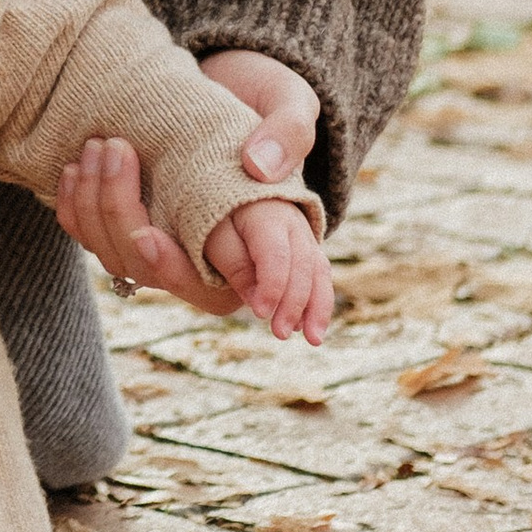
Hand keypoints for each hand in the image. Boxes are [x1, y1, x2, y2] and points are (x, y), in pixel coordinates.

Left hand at [53, 48, 322, 308]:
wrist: (229, 78)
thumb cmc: (267, 93)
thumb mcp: (290, 98)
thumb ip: (289, 131)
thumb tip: (258, 166)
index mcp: (258, 239)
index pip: (214, 286)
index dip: (176, 269)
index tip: (145, 236)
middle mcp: (212, 253)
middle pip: (154, 272)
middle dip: (121, 217)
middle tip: (116, 150)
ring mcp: (171, 242)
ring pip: (118, 256)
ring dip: (95, 204)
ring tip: (97, 144)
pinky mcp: (136, 223)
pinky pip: (93, 239)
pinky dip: (76, 209)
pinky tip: (72, 168)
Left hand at [203, 196, 333, 342]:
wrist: (227, 191)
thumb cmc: (213, 218)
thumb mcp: (211, 235)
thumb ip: (233, 264)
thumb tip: (255, 300)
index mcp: (266, 214)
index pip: (275, 254)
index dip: (271, 286)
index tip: (259, 313)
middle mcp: (292, 223)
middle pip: (301, 265)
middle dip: (294, 303)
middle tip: (280, 333)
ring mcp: (304, 235)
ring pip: (318, 272)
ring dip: (317, 308)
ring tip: (312, 339)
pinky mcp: (307, 248)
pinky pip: (320, 276)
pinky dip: (318, 302)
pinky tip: (310, 328)